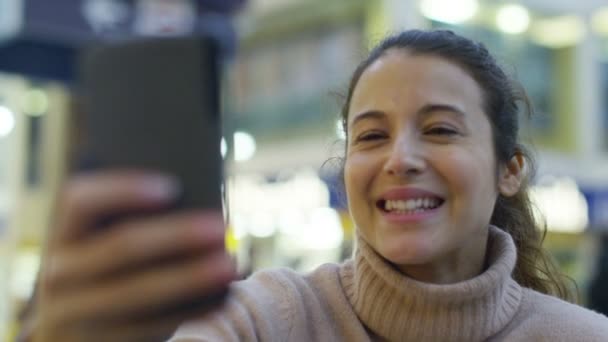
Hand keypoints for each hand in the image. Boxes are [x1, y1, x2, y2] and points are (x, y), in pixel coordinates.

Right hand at [32, 170, 235, 341]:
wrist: (79, 328)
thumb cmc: (109, 269)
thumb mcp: (102, 242)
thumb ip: (130, 221)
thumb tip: (196, 200)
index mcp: (64, 235)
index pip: (80, 201)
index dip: (123, 190)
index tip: (172, 187)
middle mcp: (60, 273)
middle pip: (119, 248)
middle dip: (175, 236)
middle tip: (220, 228)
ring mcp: (76, 314)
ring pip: (137, 292)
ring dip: (188, 278)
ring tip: (229, 265)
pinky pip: (150, 326)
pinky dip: (190, 311)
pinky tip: (221, 297)